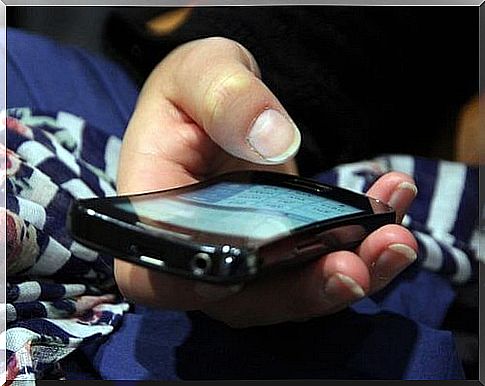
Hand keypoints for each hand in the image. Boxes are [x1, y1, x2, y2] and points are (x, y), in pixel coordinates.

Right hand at [115, 37, 417, 327]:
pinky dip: (360, 246)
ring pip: (288, 292)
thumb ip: (225, 97)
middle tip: (358, 262)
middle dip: (302, 290)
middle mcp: (195, 249)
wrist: (226, 102)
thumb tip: (273, 141)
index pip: (154, 273)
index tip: (255, 265)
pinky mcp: (279, 249)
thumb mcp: (201, 71)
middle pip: (239, 299)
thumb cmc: (197, 88)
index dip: (196, 285)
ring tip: (393, 238)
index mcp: (152, 213)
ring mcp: (241, 256)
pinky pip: (317, 264)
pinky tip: (391, 205)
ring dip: (348, 274)